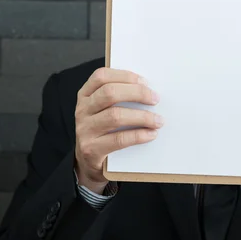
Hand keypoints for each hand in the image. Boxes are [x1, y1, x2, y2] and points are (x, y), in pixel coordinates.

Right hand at [75, 67, 161, 193]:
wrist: (90, 163)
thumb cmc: (104, 131)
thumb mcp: (105, 110)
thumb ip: (120, 98)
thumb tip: (149, 90)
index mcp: (86, 95)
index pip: (101, 76)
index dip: (124, 76)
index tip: (144, 81)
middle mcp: (82, 110)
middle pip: (109, 93)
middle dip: (137, 93)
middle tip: (155, 99)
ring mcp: (85, 130)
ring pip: (115, 116)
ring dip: (142, 116)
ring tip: (158, 120)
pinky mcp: (91, 149)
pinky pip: (118, 139)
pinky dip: (138, 135)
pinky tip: (151, 134)